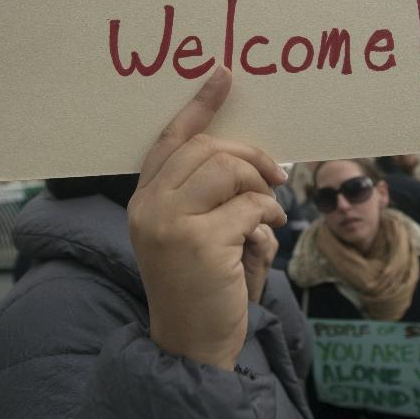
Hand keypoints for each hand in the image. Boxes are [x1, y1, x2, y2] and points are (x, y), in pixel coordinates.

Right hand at [128, 67, 287, 370]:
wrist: (190, 343)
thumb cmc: (198, 285)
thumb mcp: (190, 233)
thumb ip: (203, 195)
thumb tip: (247, 156)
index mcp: (144, 199)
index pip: (170, 140)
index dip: (199, 107)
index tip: (222, 75)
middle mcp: (150, 207)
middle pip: (208, 150)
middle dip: (250, 156)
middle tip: (275, 175)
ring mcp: (171, 223)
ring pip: (230, 171)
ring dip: (261, 188)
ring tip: (268, 214)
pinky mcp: (201, 242)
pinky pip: (251, 206)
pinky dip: (268, 216)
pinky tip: (267, 235)